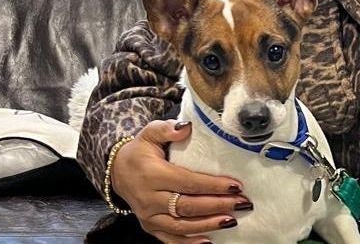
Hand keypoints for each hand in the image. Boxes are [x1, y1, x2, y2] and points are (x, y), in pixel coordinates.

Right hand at [110, 119, 252, 243]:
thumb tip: (186, 127)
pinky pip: (170, 239)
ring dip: (209, 224)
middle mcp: (149, 198)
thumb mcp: (150, 133)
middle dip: (217, 205)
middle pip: (187, 206)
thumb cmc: (140, 151)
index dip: (212, 185)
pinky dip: (189, 243)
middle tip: (242, 203)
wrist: (117, 171)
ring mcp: (148, 216)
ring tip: (232, 220)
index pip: (187, 182)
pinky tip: (208, 241)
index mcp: (152, 174)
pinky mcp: (149, 227)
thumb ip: (167, 128)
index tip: (236, 186)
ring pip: (181, 225)